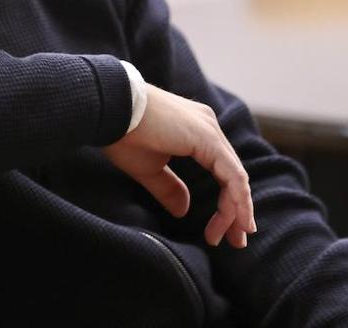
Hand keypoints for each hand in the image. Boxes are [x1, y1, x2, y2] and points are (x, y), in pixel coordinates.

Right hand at [103, 83, 255, 248]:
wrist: (110, 107)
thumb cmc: (122, 132)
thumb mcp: (148, 167)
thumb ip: (170, 188)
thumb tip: (184, 210)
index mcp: (196, 130)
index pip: (221, 170)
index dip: (226, 201)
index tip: (221, 230)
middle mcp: (208, 125)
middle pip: (233, 174)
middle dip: (236, 210)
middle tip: (237, 240)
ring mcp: (209, 129)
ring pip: (236, 177)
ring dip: (237, 210)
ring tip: (235, 238)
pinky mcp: (207, 137)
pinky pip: (232, 175)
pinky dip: (237, 200)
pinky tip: (236, 221)